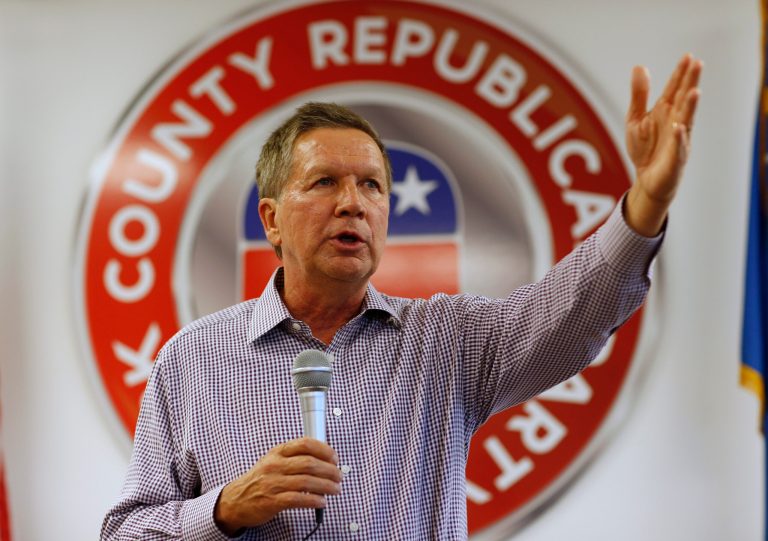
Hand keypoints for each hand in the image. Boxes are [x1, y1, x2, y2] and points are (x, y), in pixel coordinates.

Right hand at [214, 438, 341, 534]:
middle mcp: (275, 465)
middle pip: (309, 463)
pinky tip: (321, 502)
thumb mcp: (274, 461)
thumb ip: (295, 457)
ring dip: (326, 486)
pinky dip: (314, 500)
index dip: (324, 450)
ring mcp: (273, 483)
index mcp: (278, 452)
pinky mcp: (272, 501)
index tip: (334, 458)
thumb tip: (324, 458)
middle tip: (339, 475)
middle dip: (329, 470)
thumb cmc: (260, 479)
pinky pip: (298, 499)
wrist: (236, 499)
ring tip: (335, 489)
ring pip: (306, 481)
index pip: (305, 444)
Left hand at [624, 54, 701, 235]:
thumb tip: (639, 66)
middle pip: (684, 100)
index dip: (680, 74)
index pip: (674, 89)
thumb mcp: (635, 118)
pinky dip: (679, 138)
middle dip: (690, 83)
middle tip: (697, 64)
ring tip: (694, 91)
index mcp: (665, 111)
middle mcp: (675, 122)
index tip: (688, 57)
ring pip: (687, 120)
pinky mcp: (675, 158)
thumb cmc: (644, 149)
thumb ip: (639, 95)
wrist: (645, 179)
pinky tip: (679, 127)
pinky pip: (678, 147)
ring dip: (690, 107)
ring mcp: (678, 139)